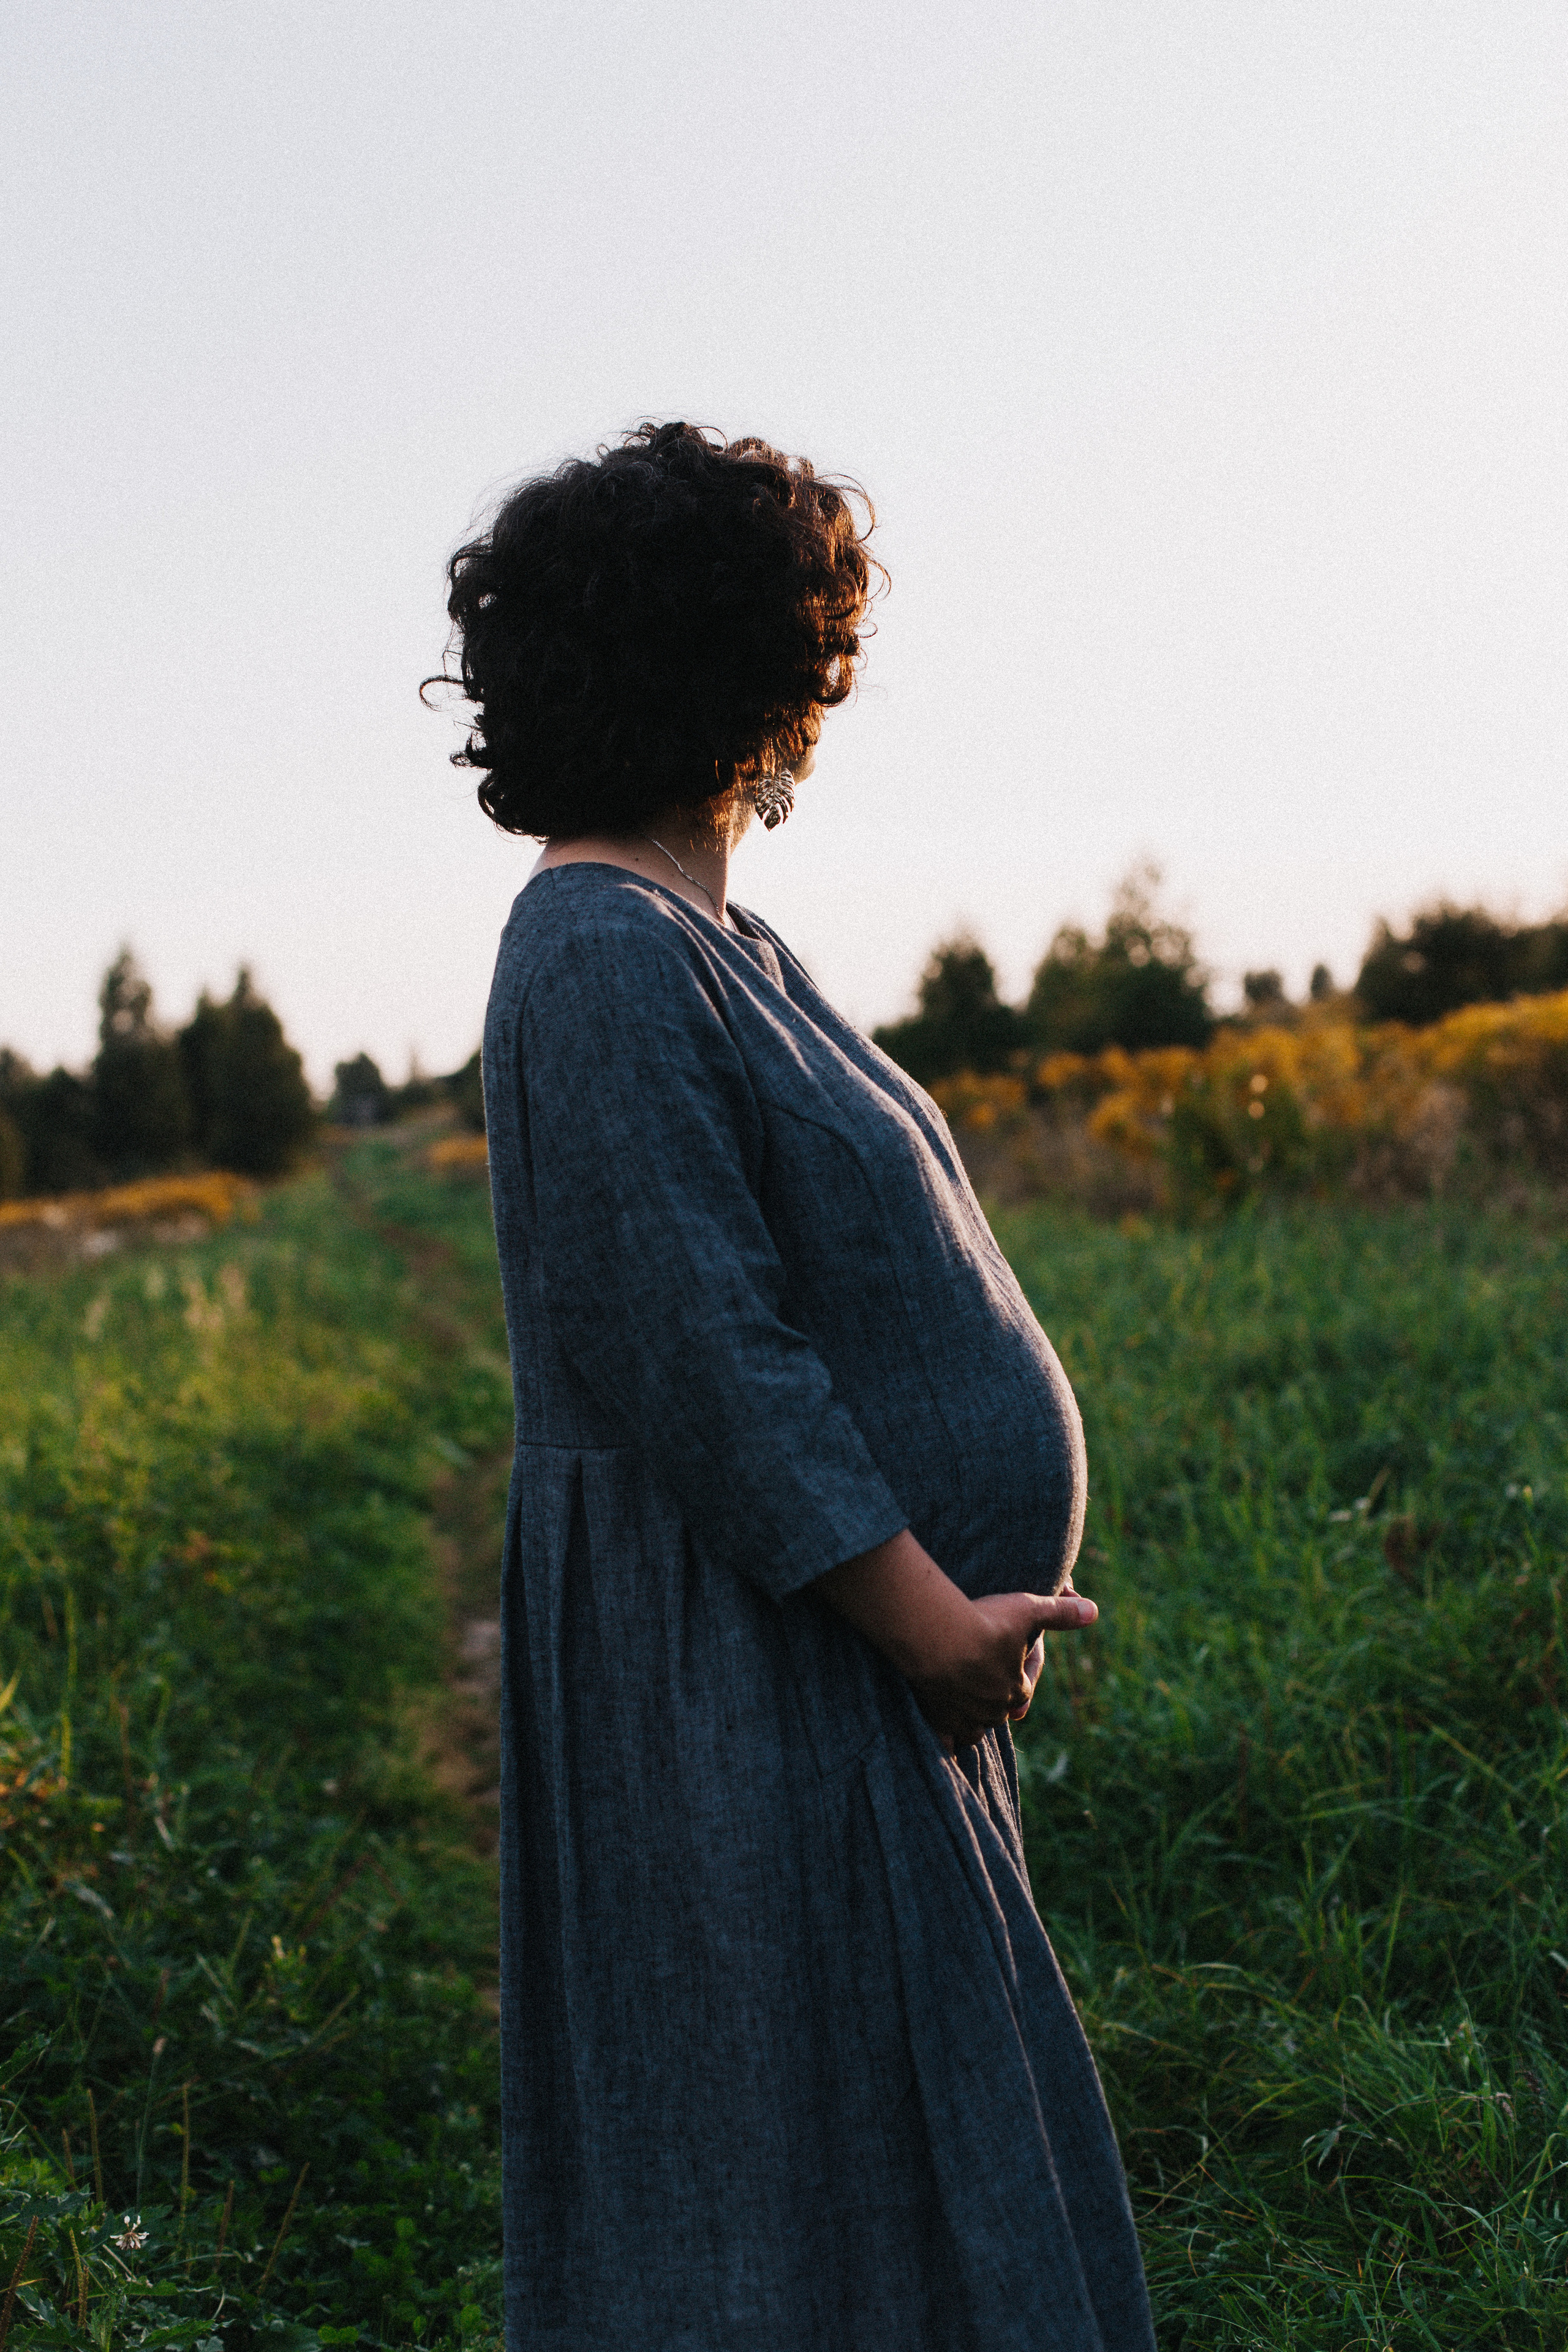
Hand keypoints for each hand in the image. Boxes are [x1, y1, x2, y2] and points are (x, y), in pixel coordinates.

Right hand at [909, 1585, 1095, 1753]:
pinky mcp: (941, 1720)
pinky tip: (947, 1741)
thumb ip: (1059, 1613)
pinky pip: (948, 1743)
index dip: (1020, 1678)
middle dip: (997, 1701)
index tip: (1011, 1667)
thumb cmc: (985, 1621)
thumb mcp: (1027, 1610)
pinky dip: (949, 1744)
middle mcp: (995, 1708)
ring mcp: (968, 1717)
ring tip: (968, 1708)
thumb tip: (1093, 1610)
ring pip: (977, 1730)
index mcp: (1017, 1687)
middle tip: (985, 1683)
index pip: (1024, 1690)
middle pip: (1000, 1711)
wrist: (938, 1635)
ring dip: (976, 1722)